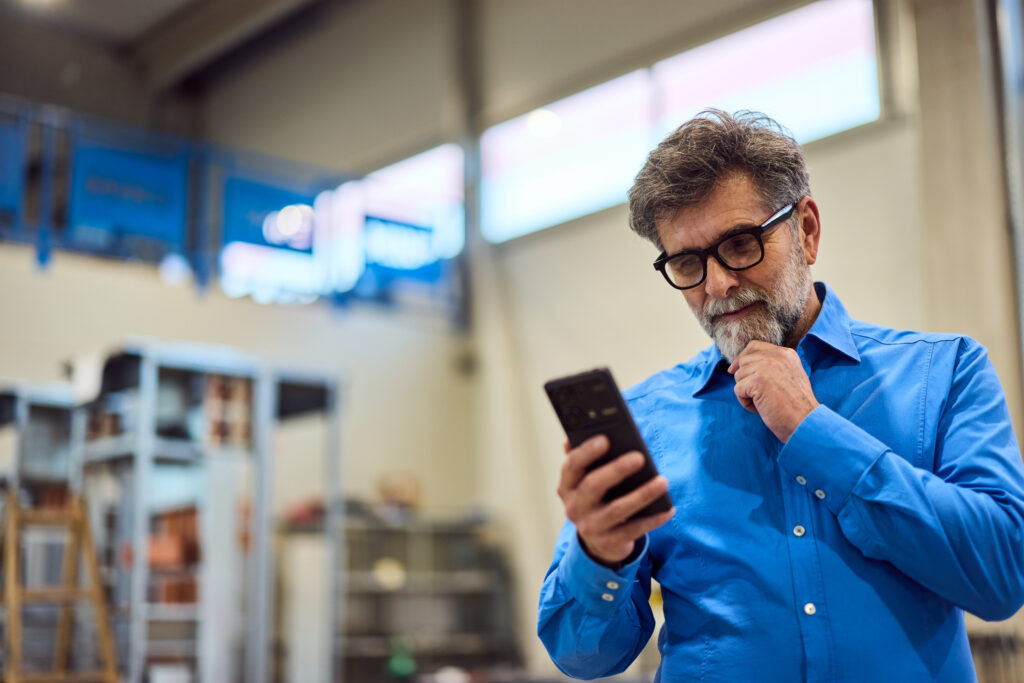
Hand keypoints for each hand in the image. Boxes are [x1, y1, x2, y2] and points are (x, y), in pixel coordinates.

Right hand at [556, 435, 674, 564]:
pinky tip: (668, 509)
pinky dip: (652, 520)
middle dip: (616, 470)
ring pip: (617, 510)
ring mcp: (590, 527)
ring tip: (663, 481)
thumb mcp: (587, 480)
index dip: (586, 452)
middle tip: (640, 457)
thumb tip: (583, 435)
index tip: (605, 439)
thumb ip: (586, 459)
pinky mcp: (608, 543)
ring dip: (642, 495)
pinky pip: (633, 530)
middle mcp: (574, 507)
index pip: (572, 466)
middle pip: (593, 486)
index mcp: (567, 486)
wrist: (597, 541)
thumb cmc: (596, 499)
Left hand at [727, 340, 818, 442]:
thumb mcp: (789, 376)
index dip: (742, 358)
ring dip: (746, 393)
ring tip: (764, 403)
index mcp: (786, 353)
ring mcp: (766, 366)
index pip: (754, 346)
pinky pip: (738, 390)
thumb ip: (772, 366)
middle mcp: (777, 356)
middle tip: (759, 396)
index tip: (735, 370)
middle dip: (744, 379)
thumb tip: (741, 365)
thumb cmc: (797, 406)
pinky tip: (761, 408)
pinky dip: (746, 403)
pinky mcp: (757, 380)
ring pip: (739, 376)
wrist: (806, 421)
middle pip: (743, 361)